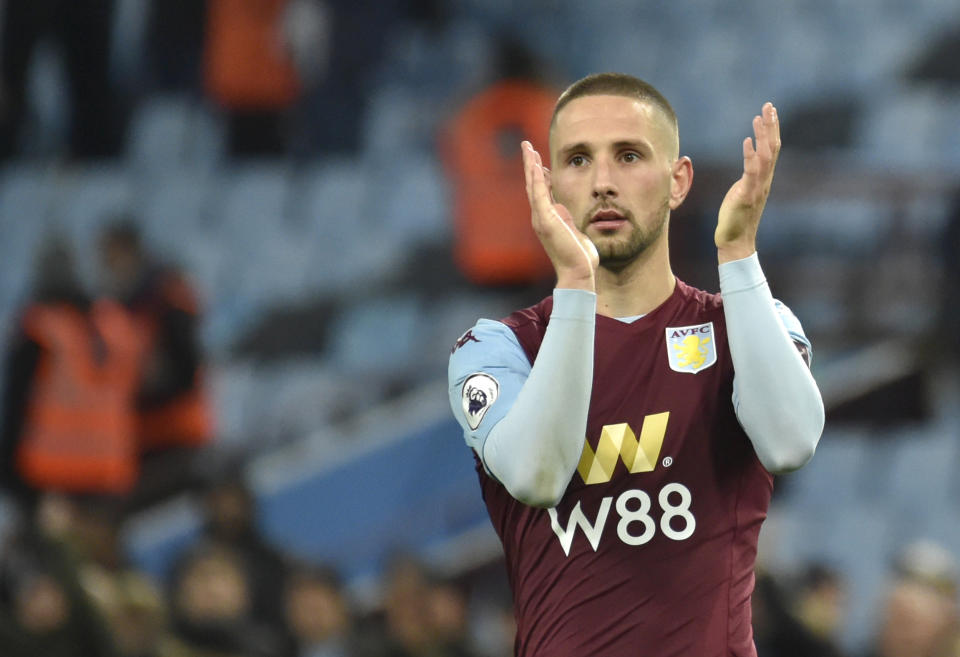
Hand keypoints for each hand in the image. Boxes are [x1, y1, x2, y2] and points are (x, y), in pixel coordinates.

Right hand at [521, 141, 598, 289]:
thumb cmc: (580, 257)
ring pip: (533, 185)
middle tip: (527, 145)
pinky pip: (539, 194)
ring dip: (530, 165)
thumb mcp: (574, 230)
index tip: (538, 158)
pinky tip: (535, 164)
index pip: (541, 190)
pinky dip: (536, 178)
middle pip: (533, 184)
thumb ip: (568, 218)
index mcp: (548, 218)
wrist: (578, 272)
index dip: (539, 173)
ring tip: (527, 147)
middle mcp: (541, 216)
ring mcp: (541, 218)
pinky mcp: (546, 220)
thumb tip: (564, 207)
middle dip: (530, 164)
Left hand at [715, 102, 780, 262]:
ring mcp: (757, 188)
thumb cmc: (736, 218)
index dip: (771, 130)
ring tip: (758, 117)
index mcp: (763, 179)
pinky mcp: (747, 196)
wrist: (734, 241)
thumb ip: (748, 177)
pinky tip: (747, 140)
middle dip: (771, 126)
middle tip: (769, 106)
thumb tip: (750, 163)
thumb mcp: (742, 191)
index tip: (770, 111)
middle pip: (772, 148)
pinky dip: (750, 155)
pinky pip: (751, 173)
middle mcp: (764, 181)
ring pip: (764, 157)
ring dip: (762, 136)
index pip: (771, 149)